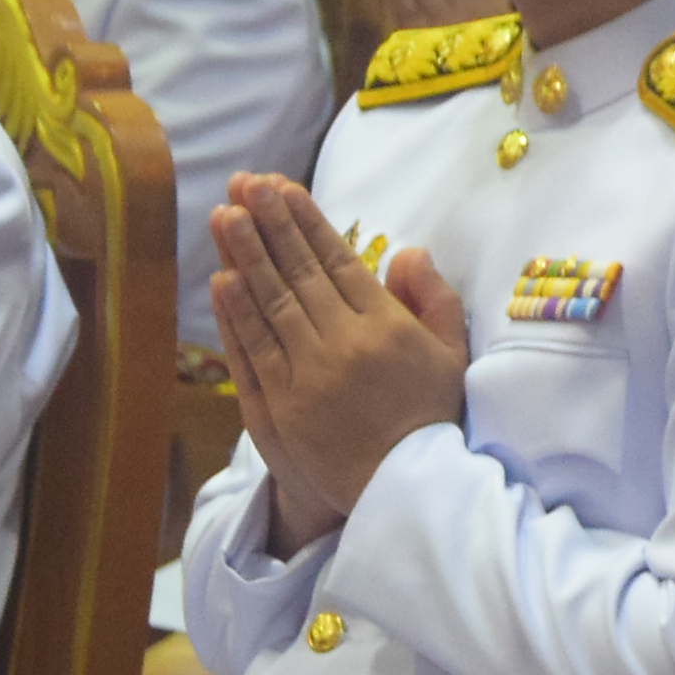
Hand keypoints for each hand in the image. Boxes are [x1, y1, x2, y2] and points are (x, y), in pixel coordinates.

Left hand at [208, 173, 468, 545]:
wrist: (403, 490)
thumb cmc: (430, 419)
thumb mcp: (450, 357)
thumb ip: (434, 300)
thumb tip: (409, 251)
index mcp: (386, 328)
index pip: (338, 260)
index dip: (306, 220)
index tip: (282, 186)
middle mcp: (344, 344)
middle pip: (299, 272)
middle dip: (269, 223)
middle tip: (245, 184)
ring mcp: (308, 375)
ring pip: (270, 304)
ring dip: (245, 256)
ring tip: (224, 215)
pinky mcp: (281, 406)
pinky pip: (253, 350)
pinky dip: (237, 313)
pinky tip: (223, 279)